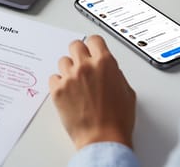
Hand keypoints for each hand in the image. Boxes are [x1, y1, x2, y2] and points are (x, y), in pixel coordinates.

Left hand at [49, 35, 135, 149]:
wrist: (103, 138)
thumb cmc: (117, 120)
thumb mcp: (126, 91)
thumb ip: (115, 73)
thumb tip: (108, 68)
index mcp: (105, 63)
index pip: (94, 40)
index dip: (94, 46)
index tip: (92, 50)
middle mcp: (85, 66)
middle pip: (75, 45)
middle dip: (79, 54)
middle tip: (82, 66)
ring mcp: (69, 77)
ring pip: (63, 61)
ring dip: (68, 69)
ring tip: (76, 84)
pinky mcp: (57, 90)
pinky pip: (53, 78)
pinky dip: (59, 84)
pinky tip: (67, 93)